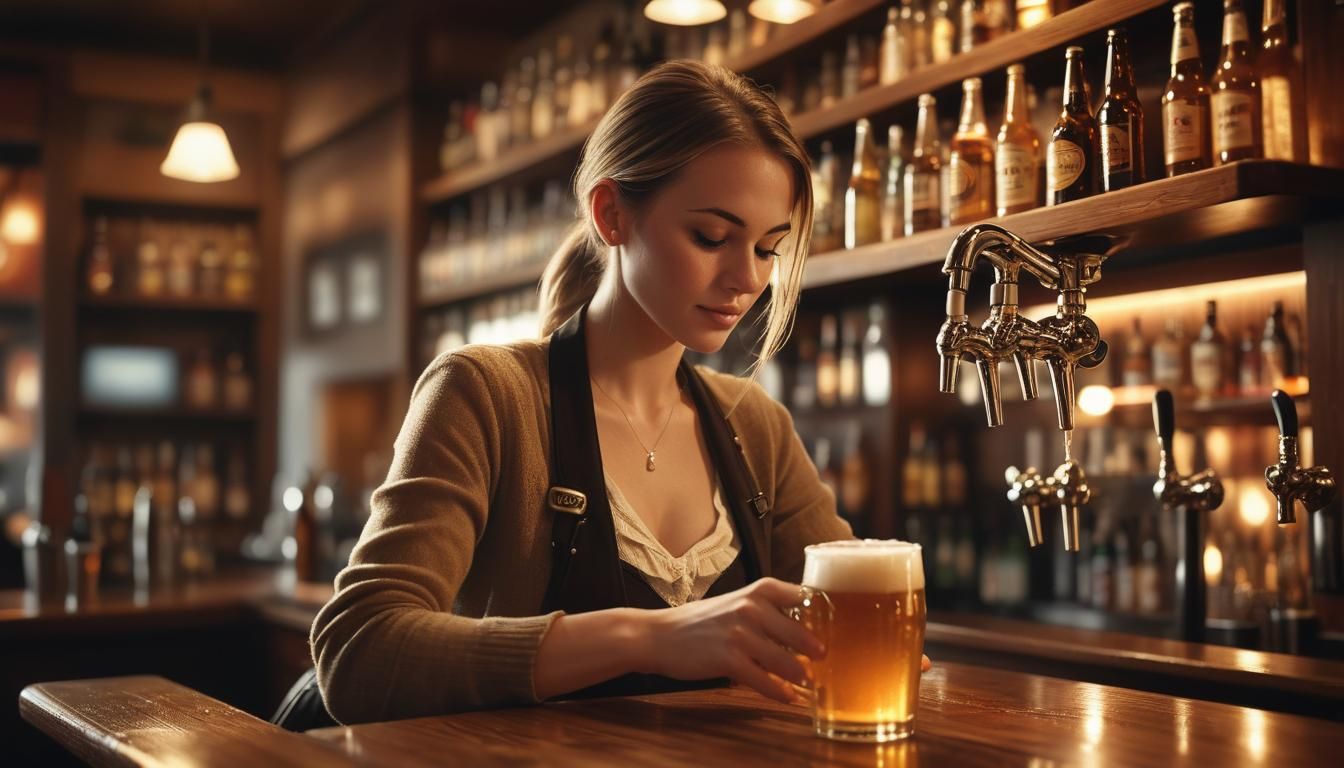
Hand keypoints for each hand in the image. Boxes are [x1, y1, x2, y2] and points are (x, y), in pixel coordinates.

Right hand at [638, 578, 824, 703]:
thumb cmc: (702, 621)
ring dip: (799, 675)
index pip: (803, 596)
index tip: (836, 625)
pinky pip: (763, 680)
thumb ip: (768, 610)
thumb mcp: (737, 603)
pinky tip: (787, 697)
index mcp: (758, 590)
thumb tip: (804, 630)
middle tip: (825, 658)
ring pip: (784, 660)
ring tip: (808, 682)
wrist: (660, 635)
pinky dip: (778, 691)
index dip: (822, 612)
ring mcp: (740, 633)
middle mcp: (751, 608)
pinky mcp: (728, 659)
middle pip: (799, 632)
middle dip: (815, 649)